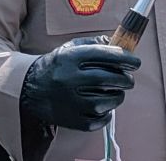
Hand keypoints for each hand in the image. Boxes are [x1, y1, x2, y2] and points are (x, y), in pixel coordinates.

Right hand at [19, 36, 140, 130]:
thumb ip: (94, 44)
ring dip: (118, 95)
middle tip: (129, 78)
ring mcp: (72, 102)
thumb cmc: (56, 66)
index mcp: (70, 58)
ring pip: (109, 100)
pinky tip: (102, 105)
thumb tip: (119, 44)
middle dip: (126, 78)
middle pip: (110, 79)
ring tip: (114, 91)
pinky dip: (107, 112)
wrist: (29, 90)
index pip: (105, 55)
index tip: (136, 62)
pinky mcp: (74, 121)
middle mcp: (70, 79)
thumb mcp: (70, 48)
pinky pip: (102, 118)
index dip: (125, 58)